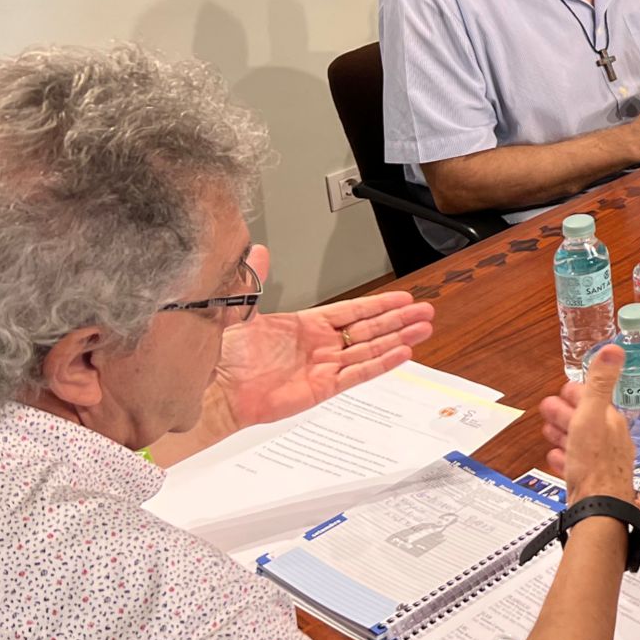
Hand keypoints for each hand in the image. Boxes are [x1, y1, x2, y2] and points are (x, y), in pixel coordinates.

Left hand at [207, 245, 433, 429]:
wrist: (214, 388)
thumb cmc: (223, 354)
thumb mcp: (241, 307)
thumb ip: (256, 280)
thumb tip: (260, 251)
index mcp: (303, 325)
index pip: (352, 311)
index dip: (379, 304)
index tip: (402, 298)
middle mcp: (318, 346)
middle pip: (368, 329)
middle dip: (398, 319)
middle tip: (424, 311)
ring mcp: (322, 366)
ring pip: (370, 350)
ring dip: (398, 339)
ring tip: (423, 330)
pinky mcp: (322, 388)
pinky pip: (358, 373)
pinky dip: (381, 364)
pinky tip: (402, 354)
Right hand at [539, 346, 635, 504]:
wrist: (597, 509)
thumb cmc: (595, 464)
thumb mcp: (591, 416)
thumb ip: (600, 383)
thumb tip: (614, 348)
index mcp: (611, 422)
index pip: (594, 401)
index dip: (576, 394)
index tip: (564, 389)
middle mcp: (611, 441)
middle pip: (585, 421)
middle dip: (566, 412)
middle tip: (547, 408)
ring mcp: (602, 463)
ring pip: (580, 443)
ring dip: (563, 433)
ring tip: (548, 429)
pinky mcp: (592, 483)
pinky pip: (576, 466)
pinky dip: (565, 458)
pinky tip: (556, 458)